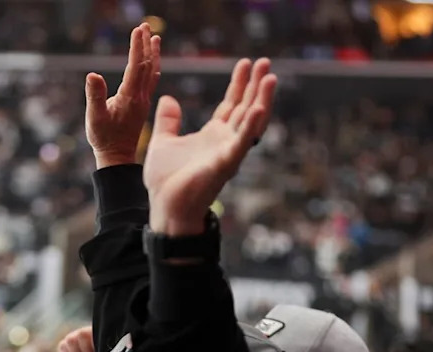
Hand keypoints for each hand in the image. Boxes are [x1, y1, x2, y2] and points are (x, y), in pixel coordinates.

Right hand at [85, 23, 160, 168]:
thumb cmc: (104, 138)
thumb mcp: (95, 118)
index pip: (135, 67)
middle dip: (146, 44)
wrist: (117, 156)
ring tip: (155, 37)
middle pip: (146, 65)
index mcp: (129, 97)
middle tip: (145, 26)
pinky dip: (153, 67)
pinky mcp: (142, 105)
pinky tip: (153, 62)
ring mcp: (143, 101)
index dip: (137, 47)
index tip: (137, 30)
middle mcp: (140, 97)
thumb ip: (94, 96)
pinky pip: (151, 82)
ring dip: (153, 54)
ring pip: (151, 72)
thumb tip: (93, 75)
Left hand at [143, 58, 275, 235]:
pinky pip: (240, 144)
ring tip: (270, 78)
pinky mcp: (224, 166)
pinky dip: (250, 127)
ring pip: (250, 123)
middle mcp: (224, 142)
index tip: (246, 62)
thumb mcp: (162, 142)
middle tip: (265, 62)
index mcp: (212, 135)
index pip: (231, 104)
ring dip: (261, 100)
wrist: (164, 207)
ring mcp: (227, 153)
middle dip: (255, 85)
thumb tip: (168, 99)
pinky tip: (257, 109)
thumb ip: (167, 121)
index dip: (239, 84)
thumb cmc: (165, 181)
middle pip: (245, 108)